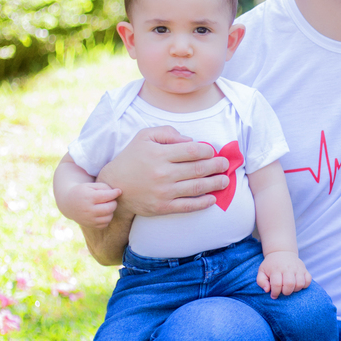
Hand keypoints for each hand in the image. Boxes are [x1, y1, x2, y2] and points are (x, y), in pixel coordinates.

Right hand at [62, 182, 121, 228]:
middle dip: (114, 203)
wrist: (68, 203)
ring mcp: (88, 219)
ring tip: (106, 206)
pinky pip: (105, 224)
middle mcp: (88, 210)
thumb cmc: (83, 192)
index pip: (107, 196)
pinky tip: (102, 213)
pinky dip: (106, 218)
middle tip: (111, 199)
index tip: (118, 191)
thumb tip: (118, 192)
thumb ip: (104, 187)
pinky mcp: (90, 225)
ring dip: (111, 211)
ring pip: (109, 217)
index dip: (115, 193)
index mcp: (88, 197)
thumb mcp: (90, 185)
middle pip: (109, 208)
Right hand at [96, 126, 228, 216]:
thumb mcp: (144, 137)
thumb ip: (167, 132)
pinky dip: (203, 203)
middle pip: (198, 169)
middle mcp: (162, 173)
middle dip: (216, 166)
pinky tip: (212, 198)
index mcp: (159, 154)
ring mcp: (163, 192)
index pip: (192, 151)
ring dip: (215, 183)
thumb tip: (190, 140)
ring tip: (225, 180)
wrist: (114, 186)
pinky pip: (188, 205)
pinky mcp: (162, 207)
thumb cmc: (132, 158)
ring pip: (197, 187)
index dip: (207, 151)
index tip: (212, 152)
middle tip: (225, 164)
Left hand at [257, 252, 311, 297]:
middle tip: (282, 291)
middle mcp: (288, 268)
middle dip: (286, 292)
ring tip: (290, 288)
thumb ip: (261, 281)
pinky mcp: (304, 269)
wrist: (282, 252)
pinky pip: (308, 280)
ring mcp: (297, 268)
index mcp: (276, 269)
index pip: (277, 284)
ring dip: (295, 289)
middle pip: (289, 284)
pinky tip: (297, 284)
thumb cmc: (271, 265)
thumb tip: (267, 290)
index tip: (273, 295)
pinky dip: (304, 285)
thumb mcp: (261, 271)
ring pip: (300, 283)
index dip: (275, 293)